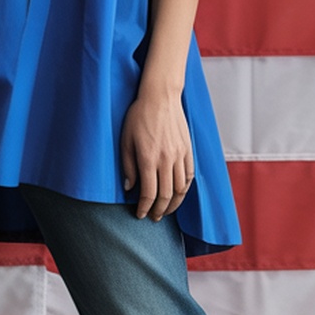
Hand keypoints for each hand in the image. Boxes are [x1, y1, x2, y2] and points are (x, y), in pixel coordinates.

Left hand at [120, 86, 193, 220]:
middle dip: (159, 211)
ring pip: (180, 189)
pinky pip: (189, 176)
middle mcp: (166, 160)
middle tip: (154, 217)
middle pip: (166, 195)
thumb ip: (128, 166)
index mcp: (148, 159)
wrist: (160, 97)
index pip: (149, 193)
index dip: (144, 208)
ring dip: (173, 204)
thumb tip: (130, 187)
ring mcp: (180, 155)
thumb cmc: (139, 116)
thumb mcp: (125, 141)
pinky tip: (178, 193)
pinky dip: (184, 189)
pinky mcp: (188, 150)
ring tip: (166, 210)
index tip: (140, 214)